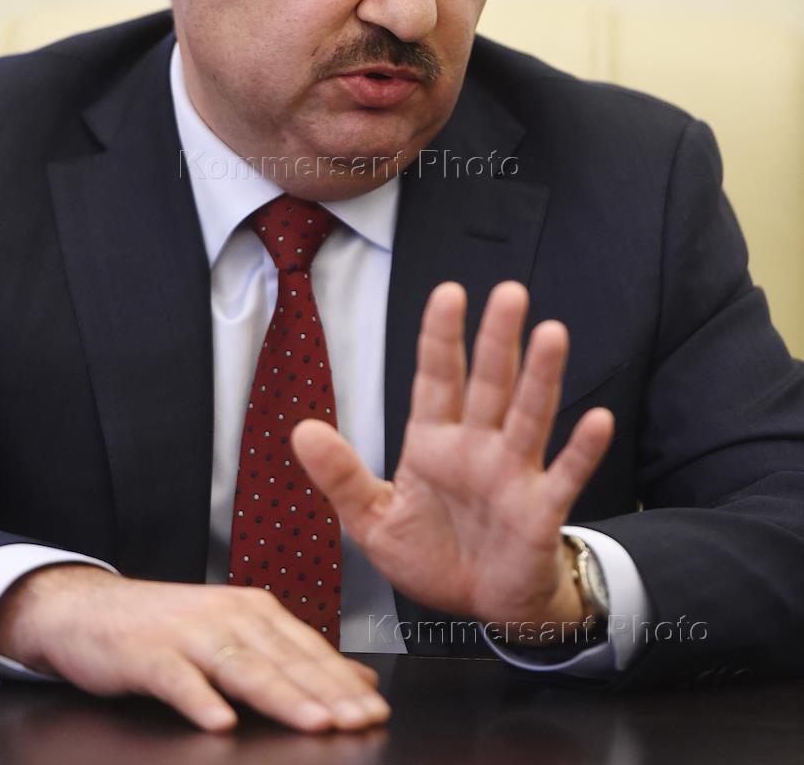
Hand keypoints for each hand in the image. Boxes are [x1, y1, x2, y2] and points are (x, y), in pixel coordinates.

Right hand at [0, 565, 388, 732]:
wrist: (90, 610)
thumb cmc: (168, 628)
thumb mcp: (234, 633)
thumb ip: (289, 656)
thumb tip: (353, 680)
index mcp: (254, 611)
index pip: (309, 651)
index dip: (344, 683)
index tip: (376, 710)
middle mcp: (229, 617)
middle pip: (286, 660)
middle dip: (328, 694)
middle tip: (362, 722)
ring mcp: (190, 635)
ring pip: (244, 668)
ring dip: (281, 696)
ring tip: (314, 722)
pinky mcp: (150, 655)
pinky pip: (179, 680)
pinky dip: (201, 700)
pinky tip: (219, 722)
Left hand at [292, 281, 613, 633]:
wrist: (480, 605)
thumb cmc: (432, 555)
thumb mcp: (372, 520)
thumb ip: (341, 476)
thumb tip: (301, 431)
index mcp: (434, 441)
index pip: (437, 378)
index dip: (441, 338)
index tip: (449, 293)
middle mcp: (477, 446)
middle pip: (490, 383)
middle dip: (497, 339)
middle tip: (509, 293)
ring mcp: (513, 474)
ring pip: (528, 415)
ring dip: (541, 377)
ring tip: (551, 334)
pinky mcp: (541, 510)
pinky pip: (565, 475)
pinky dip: (582, 450)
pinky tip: (598, 420)